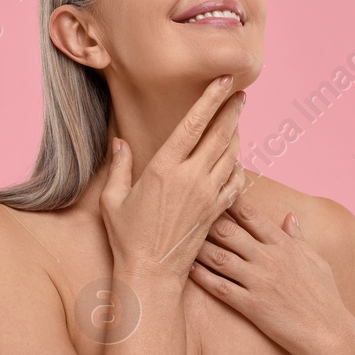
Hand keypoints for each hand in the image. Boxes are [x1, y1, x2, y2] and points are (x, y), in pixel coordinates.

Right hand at [101, 75, 246, 278]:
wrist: (152, 273)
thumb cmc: (127, 237)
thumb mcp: (112, 199)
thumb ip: (118, 166)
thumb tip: (119, 141)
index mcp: (164, 169)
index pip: (193, 124)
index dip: (210, 99)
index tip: (225, 81)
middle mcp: (191, 177)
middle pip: (220, 134)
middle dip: (233, 111)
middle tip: (242, 93)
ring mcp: (208, 194)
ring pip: (232, 155)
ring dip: (237, 135)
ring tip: (238, 119)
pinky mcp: (217, 210)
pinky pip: (236, 181)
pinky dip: (239, 165)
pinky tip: (237, 157)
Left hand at [188, 197, 354, 354]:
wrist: (328, 331)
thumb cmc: (324, 296)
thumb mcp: (316, 260)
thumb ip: (299, 237)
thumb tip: (290, 215)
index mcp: (285, 245)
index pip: (252, 217)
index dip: (231, 202)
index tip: (216, 193)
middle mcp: (270, 259)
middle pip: (230, 232)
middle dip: (207, 220)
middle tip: (188, 212)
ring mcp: (259, 281)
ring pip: (220, 257)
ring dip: (198, 247)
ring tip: (180, 239)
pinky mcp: (251, 304)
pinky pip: (220, 287)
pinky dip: (202, 277)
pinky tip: (188, 269)